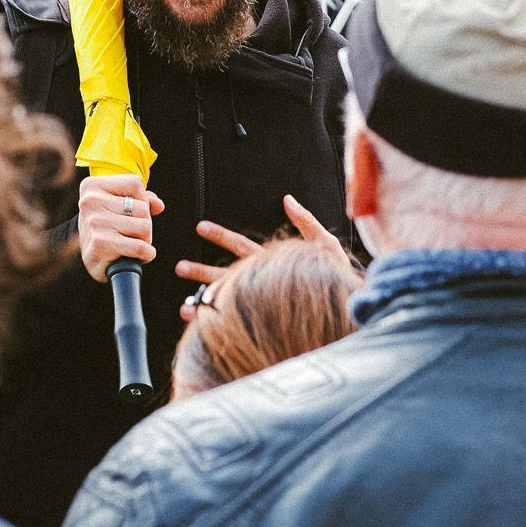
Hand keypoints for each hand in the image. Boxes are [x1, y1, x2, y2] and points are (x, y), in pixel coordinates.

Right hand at [77, 174, 164, 281]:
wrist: (85, 257)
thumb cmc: (105, 226)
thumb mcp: (117, 206)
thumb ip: (141, 199)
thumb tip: (159, 205)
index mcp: (92, 186)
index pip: (135, 183)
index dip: (142, 200)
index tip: (130, 212)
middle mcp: (91, 202)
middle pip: (143, 209)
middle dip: (144, 224)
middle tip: (130, 233)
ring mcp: (96, 223)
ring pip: (145, 227)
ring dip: (145, 240)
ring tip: (130, 243)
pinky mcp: (102, 244)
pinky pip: (141, 247)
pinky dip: (146, 254)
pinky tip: (135, 256)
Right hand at [178, 195, 354, 318]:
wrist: (347, 310)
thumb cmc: (338, 278)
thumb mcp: (325, 244)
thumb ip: (306, 221)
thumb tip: (287, 199)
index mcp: (271, 262)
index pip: (241, 246)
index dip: (221, 235)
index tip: (201, 227)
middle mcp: (261, 282)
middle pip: (225, 273)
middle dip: (201, 270)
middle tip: (178, 267)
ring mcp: (260, 302)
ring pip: (225, 299)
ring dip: (204, 299)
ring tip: (184, 303)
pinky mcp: (262, 321)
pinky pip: (234, 322)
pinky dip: (216, 324)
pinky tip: (202, 327)